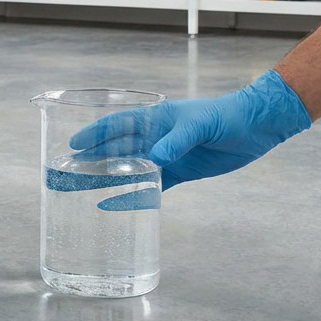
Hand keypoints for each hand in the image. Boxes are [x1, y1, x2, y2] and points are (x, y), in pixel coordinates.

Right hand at [68, 70, 312, 188]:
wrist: (255, 127)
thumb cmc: (226, 116)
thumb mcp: (201, 123)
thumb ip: (178, 139)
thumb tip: (155, 159)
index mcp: (155, 118)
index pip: (117, 125)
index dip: (94, 134)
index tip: (73, 145)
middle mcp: (154, 137)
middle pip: (115, 149)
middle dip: (90, 159)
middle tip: (66, 171)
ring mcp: (164, 155)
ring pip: (127, 169)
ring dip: (106, 178)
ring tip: (80, 188)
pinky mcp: (178, 172)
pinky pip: (150, 186)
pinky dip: (133, 196)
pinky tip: (115, 204)